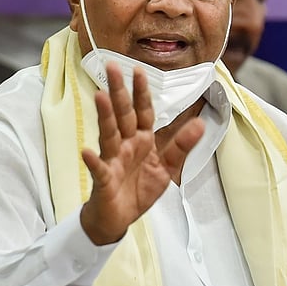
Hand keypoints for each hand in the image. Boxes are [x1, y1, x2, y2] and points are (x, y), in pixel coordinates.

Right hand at [79, 62, 204, 244]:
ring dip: (105, 117)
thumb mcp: (167, 168)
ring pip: (109, 135)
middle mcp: (125, 145)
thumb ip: (181, 146)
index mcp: (142, 140)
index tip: (140, 70)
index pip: (143, 112)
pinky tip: (87, 152)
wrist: (119, 218)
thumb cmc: (139, 189)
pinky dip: (93, 161)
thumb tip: (199, 124)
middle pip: (123, 115)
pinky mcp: (104, 180)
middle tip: (112, 67)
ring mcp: (112, 160)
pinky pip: (99, 169)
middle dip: (119, 92)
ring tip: (101, 97)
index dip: (142, 92)